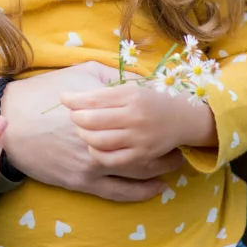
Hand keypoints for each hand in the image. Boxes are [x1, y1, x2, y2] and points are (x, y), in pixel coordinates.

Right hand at [0, 63, 183, 201]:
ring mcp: (93, 164)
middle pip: (147, 146)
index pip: (145, 118)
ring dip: (161, 168)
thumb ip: (115, 78)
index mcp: (105, 111)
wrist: (12, 122)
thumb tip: (143, 78)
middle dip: (169, 145)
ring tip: (177, 162)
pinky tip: (157, 186)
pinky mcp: (82, 182)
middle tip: (183, 140)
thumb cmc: (48, 92)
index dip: (165, 118)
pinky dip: (141, 191)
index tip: (178, 115)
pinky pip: (119, 192)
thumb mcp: (84, 74)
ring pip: (138, 171)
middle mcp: (103, 139)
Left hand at [62, 82, 216, 169]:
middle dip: (77, 118)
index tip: (63, 98)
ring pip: (99, 141)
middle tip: (71, 116)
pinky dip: (97, 153)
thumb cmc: (153, 99)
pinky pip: (111, 159)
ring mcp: (138, 138)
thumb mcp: (132, 87)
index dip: (75, 99)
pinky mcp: (141, 156)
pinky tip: (93, 147)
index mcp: (131, 95)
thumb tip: (76, 94)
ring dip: (84, 135)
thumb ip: (107, 89)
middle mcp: (135, 116)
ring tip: (81, 130)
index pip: (96, 98)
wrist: (183, 117)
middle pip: (93, 120)